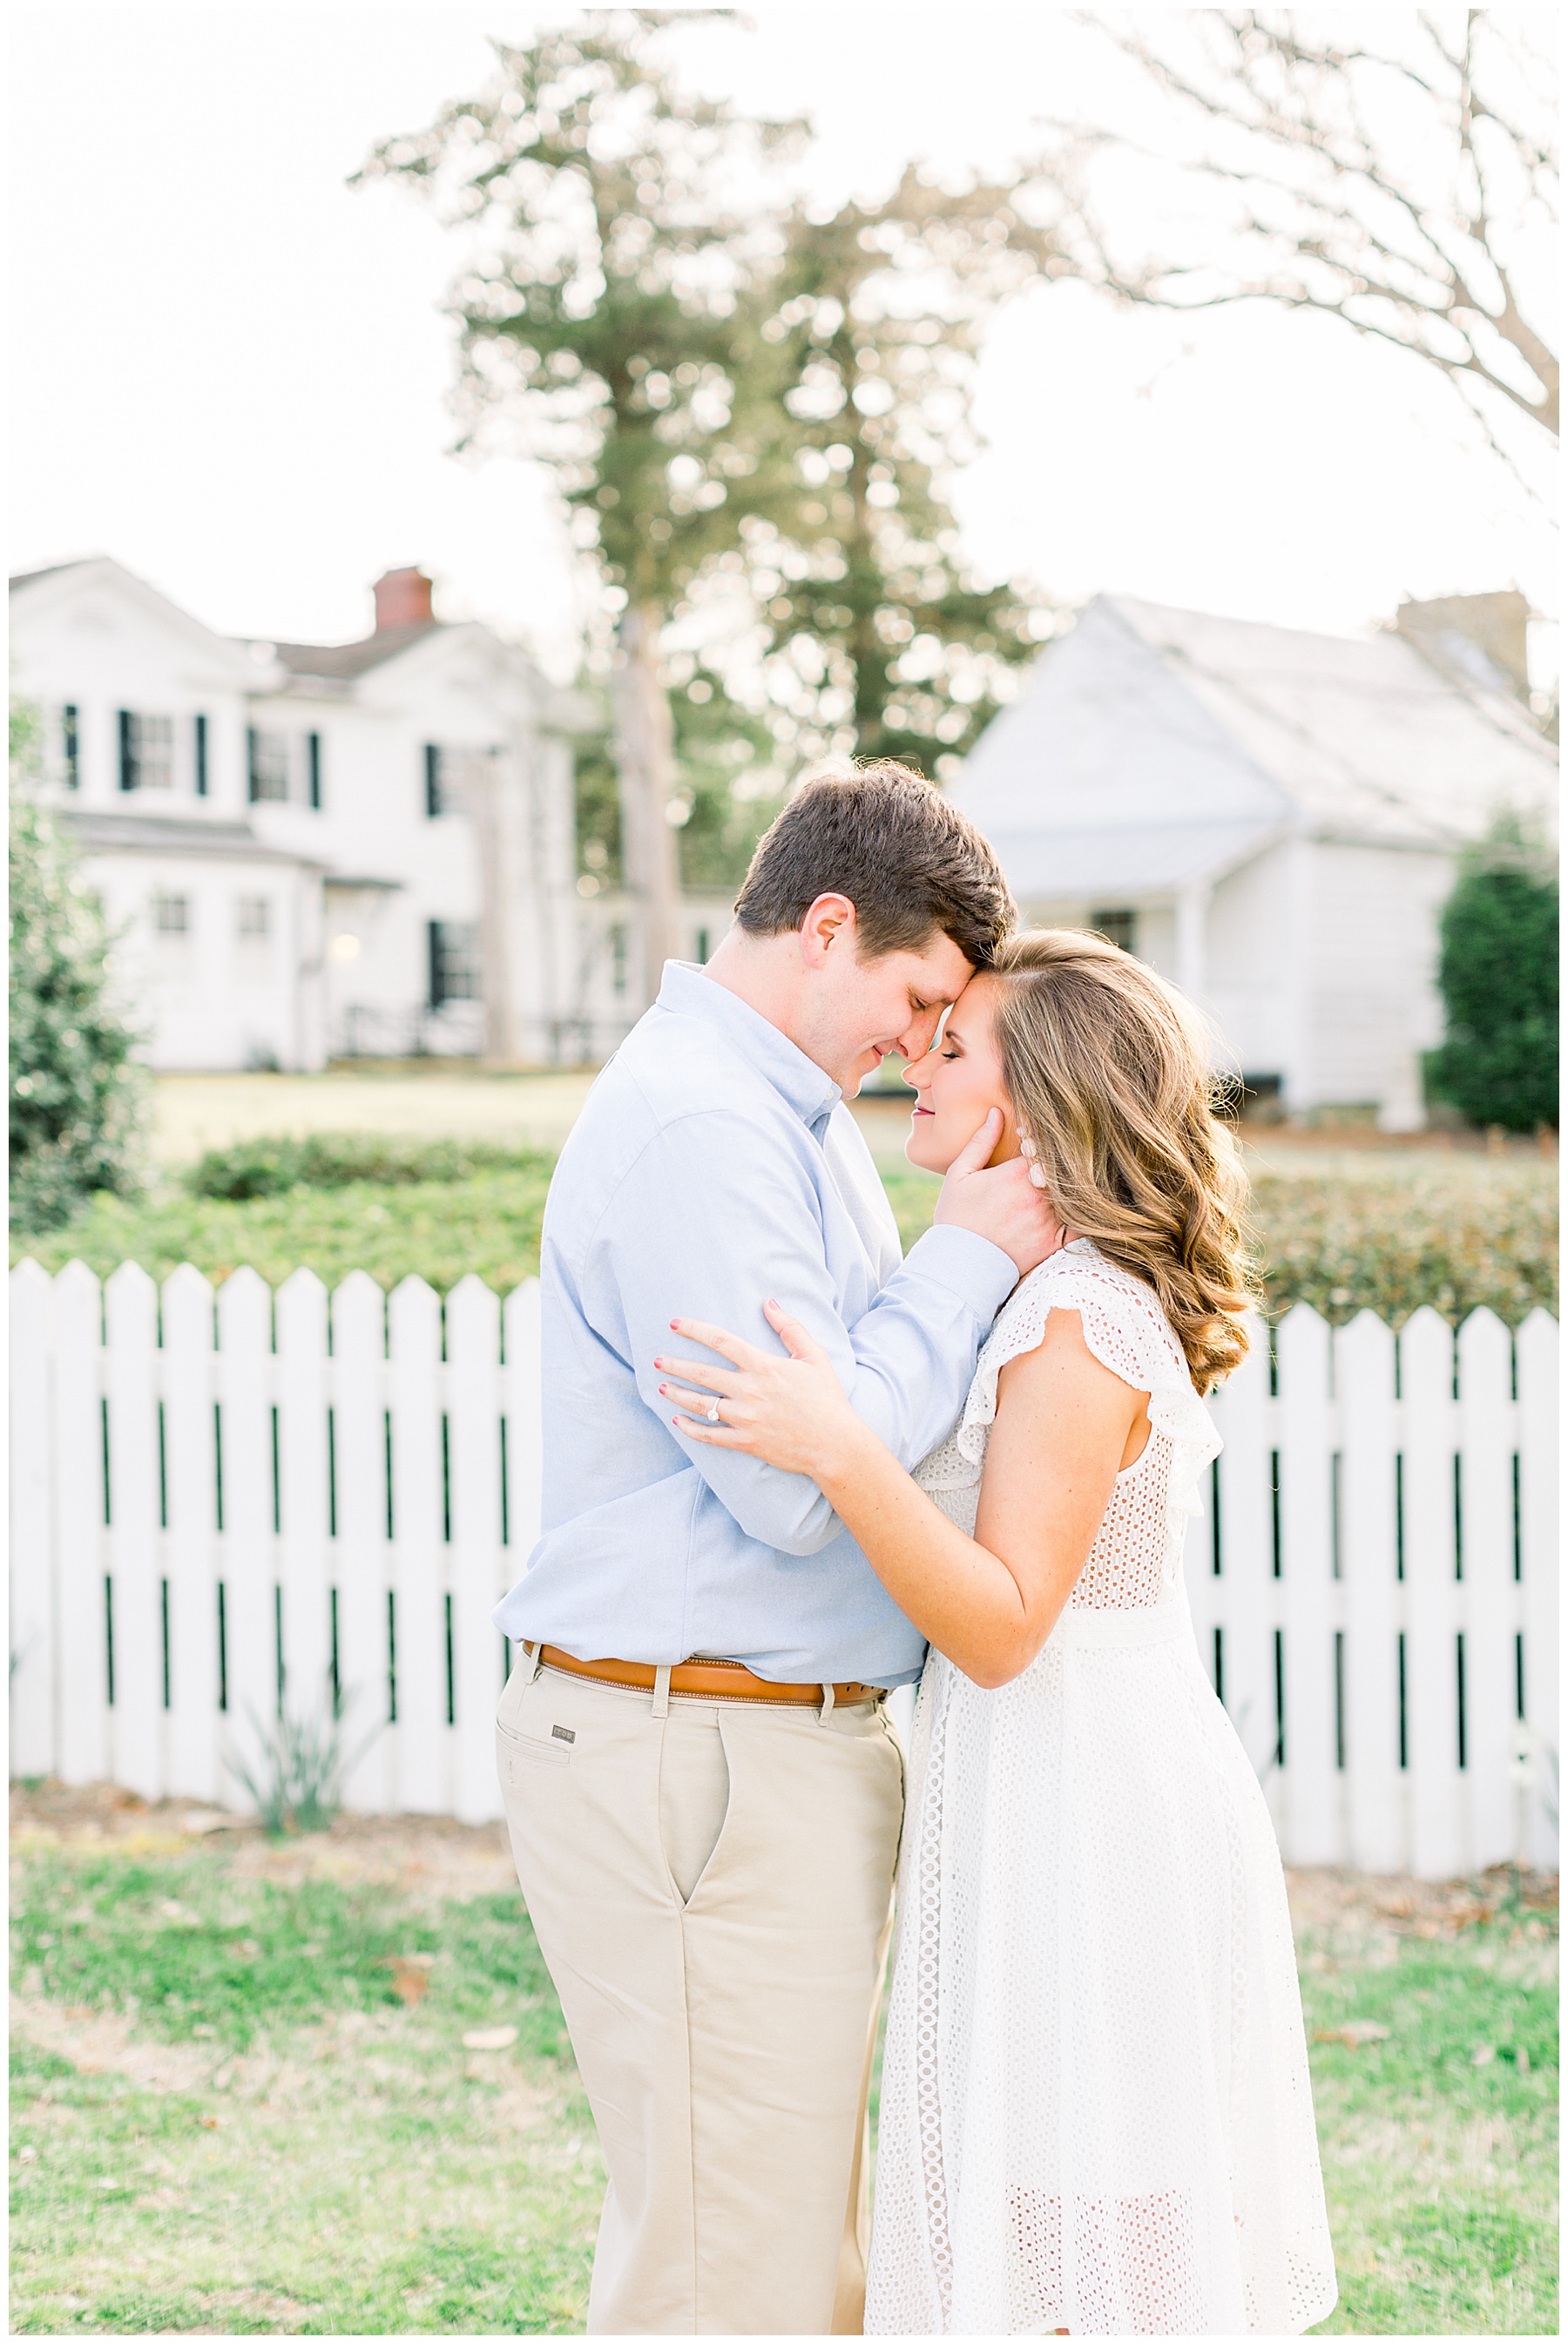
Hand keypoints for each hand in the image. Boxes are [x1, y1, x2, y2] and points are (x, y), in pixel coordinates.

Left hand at [654, 1301, 861, 1480]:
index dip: (694, 1329)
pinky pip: (710, 1436)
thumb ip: (790, 1327)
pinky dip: (690, 1429)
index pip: (721, 1341)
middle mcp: (750, 1391)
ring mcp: (746, 1419)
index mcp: (765, 1366)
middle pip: (702, 1373)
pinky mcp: (746, 1442)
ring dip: (677, 1394)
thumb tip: (769, 1302)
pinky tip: (677, 1421)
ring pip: (701, 1404)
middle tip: (658, 1360)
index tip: (675, 1324)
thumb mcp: (814, 1357)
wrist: (835, 1444)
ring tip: (662, 1387)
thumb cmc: (827, 1399)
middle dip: (675, 1364)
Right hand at [933, 1108, 1066, 1275]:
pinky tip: (1078, 1206)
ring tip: (1066, 1180)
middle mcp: (1038, 1195)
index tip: (1033, 1142)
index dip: (1042, 1138)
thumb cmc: (957, 1218)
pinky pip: (1082, 1225)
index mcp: (1016, 1174)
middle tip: (1053, 1160)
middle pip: (1064, 1165)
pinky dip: (1084, 1214)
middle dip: (1059, 1159)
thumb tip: (996, 1112)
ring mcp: (1050, 1220)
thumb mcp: (960, 1174)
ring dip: (1072, 1183)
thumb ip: (981, 1141)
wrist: (960, 1267)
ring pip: (1075, 1191)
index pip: (1044, 1143)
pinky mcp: (1055, 1243)